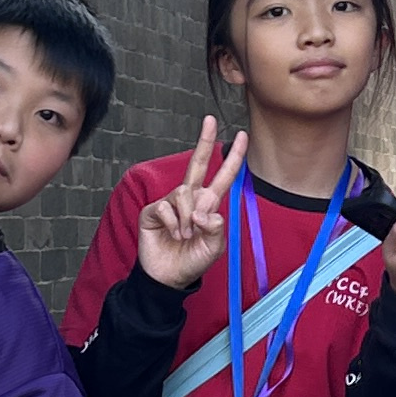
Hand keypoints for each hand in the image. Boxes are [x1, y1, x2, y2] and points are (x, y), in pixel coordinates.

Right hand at [136, 117, 247, 291]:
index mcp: (208, 204)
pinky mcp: (153, 210)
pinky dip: (172, 222)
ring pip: (183, 193)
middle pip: (198, 164)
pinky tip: (171, 234)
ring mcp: (171, 203)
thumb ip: (215, 227)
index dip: (233, 158)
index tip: (242, 137)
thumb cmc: (193, 260)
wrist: (169, 276)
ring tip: (185, 235)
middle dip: (205, 141)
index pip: (223, 177)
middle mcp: (190, 198)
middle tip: (210, 120)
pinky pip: (165, 206)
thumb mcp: (214, 247)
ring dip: (187, 218)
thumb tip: (202, 210)